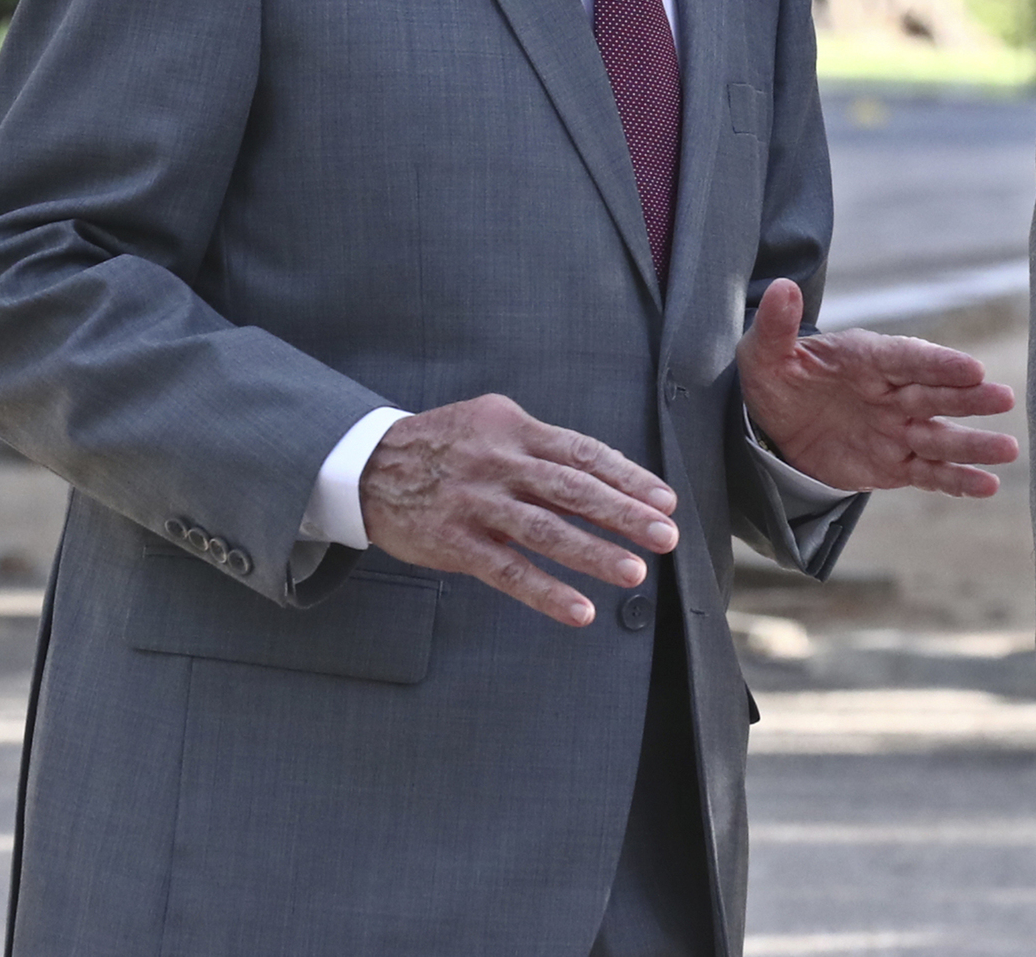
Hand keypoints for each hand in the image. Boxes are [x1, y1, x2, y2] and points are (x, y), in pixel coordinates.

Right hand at [357, 393, 678, 626]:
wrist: (369, 466)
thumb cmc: (446, 446)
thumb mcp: (492, 424)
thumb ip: (542, 447)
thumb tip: (606, 475)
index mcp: (515, 429)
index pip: (584, 452)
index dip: (628, 477)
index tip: (665, 500)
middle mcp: (499, 462)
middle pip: (573, 488)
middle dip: (624, 513)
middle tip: (666, 535)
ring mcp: (476, 503)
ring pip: (545, 530)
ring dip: (593, 553)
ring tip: (634, 573)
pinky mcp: (454, 541)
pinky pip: (507, 571)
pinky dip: (545, 592)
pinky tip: (579, 611)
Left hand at [735, 277, 1020, 494]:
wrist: (772, 424)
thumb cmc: (775, 378)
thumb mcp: (764, 352)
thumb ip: (777, 325)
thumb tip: (780, 289)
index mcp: (867, 358)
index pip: (907, 359)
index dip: (937, 364)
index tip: (970, 368)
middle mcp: (891, 393)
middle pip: (935, 395)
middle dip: (969, 398)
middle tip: (1003, 397)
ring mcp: (896, 429)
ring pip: (940, 437)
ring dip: (973, 443)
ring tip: (1008, 449)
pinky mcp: (892, 465)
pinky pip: (929, 473)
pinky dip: (957, 481)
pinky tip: (988, 486)